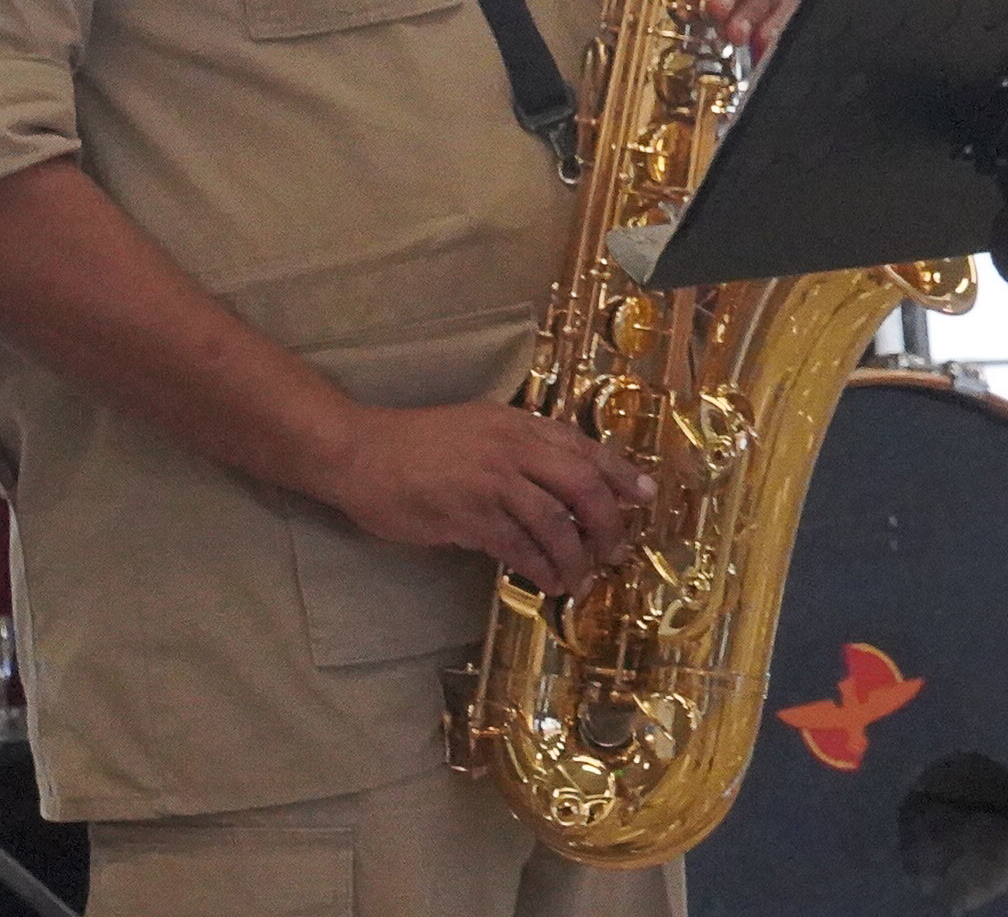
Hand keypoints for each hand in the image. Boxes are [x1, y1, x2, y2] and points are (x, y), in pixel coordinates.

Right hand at [321, 400, 651, 596]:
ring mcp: (490, 483)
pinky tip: (547, 581)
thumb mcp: (483, 426)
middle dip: (607, 522)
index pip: (585, 448)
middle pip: (582, 485)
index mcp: (520, 425)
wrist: (361, 451)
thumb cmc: (422, 441)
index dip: (621, 474)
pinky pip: (516, 546)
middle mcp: (512, 450)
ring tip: (582, 579)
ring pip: (553, 522)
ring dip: (575, 556)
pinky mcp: (465, 516)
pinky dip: (539, 566)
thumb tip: (569, 479)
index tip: (646, 495)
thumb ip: (524, 446)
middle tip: (616, 550)